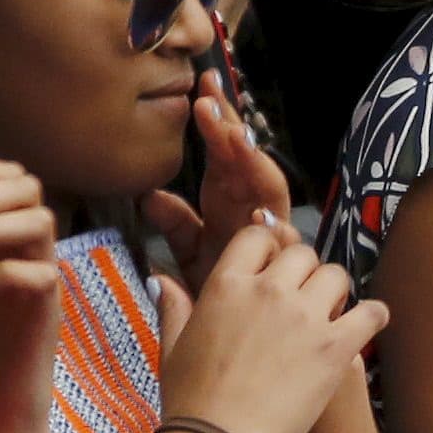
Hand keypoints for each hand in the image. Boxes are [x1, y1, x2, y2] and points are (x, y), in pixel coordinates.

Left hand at [138, 72, 291, 294]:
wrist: (244, 343)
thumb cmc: (222, 294)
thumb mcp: (191, 256)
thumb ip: (178, 226)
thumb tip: (151, 197)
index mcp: (231, 202)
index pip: (225, 154)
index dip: (215, 123)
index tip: (201, 89)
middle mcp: (254, 210)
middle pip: (247, 162)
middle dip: (233, 132)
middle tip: (212, 101)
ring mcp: (270, 235)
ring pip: (268, 191)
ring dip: (252, 165)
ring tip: (233, 139)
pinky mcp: (281, 265)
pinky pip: (282, 241)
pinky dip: (273, 228)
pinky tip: (258, 213)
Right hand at [158, 220, 388, 432]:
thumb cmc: (190, 401)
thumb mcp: (173, 348)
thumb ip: (174, 307)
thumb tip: (162, 277)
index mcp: (227, 285)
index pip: (257, 237)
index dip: (269, 248)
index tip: (273, 268)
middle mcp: (268, 291)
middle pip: (303, 254)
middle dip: (304, 271)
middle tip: (302, 298)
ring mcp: (305, 317)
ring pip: (336, 275)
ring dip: (334, 291)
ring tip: (330, 313)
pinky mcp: (335, 348)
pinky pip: (371, 313)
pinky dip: (374, 315)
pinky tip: (368, 323)